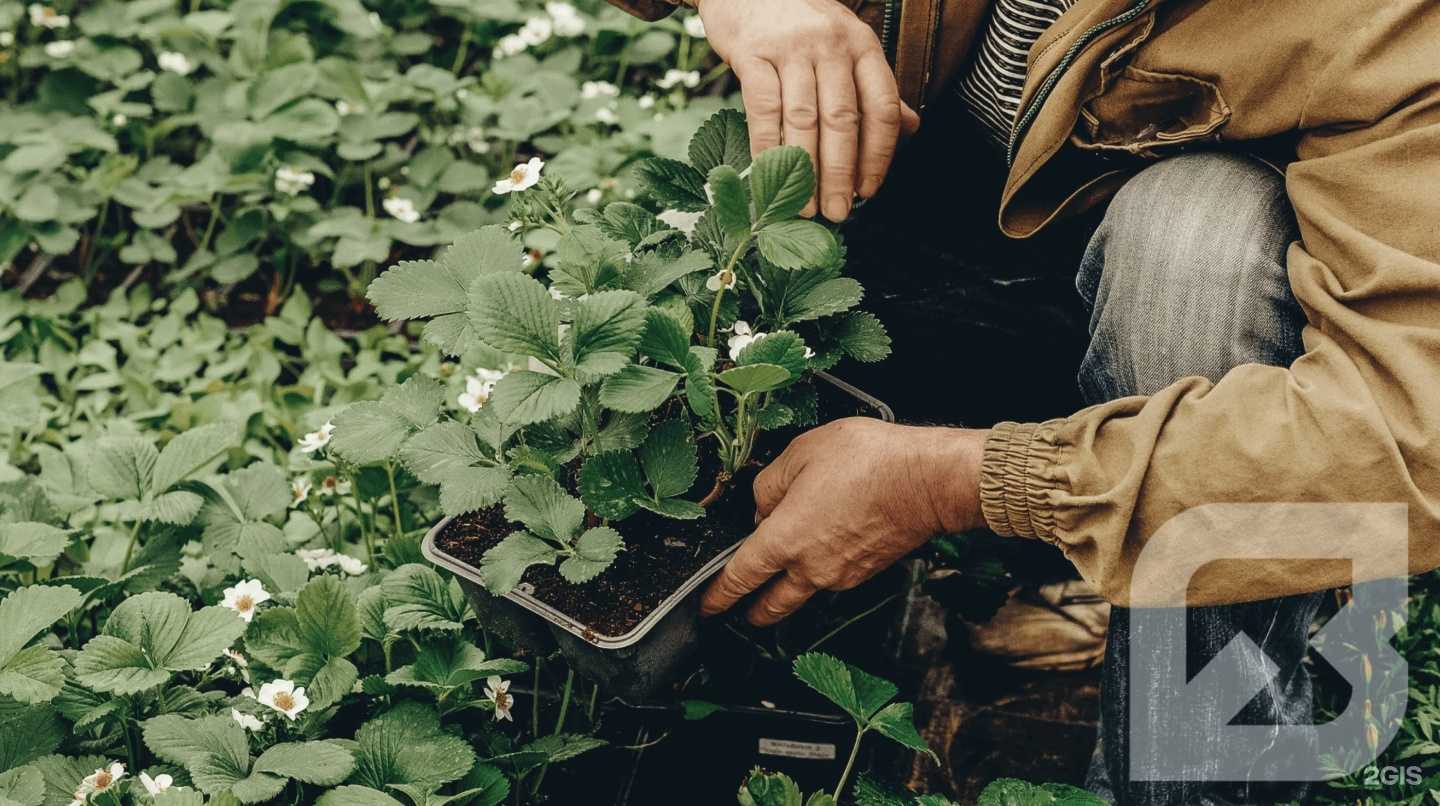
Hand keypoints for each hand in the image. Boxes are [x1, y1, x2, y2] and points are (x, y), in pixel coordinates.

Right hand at [697, 0, 921, 220]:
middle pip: (843, 118)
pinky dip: (766, 148)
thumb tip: (910, 129)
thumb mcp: (846, 44)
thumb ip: (874, 87)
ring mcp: (791, 48)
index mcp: (862, 46)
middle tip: (839, 212)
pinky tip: (768, 176)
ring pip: (804, 119)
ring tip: (806, 207)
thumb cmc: (800, 22)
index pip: (882, 106)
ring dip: (805, 170)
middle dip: (841, 173)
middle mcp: (831, 45)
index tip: (870, 190)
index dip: (879, 154)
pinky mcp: (752, 53)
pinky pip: (762, 109)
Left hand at [700, 419, 987, 625]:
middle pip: (772, 605)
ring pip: (803, 593)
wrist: (930, 480)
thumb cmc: (870, 461)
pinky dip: (820, 572)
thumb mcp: (802, 452)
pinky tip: (824, 548)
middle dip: (753, 611)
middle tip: (741, 611)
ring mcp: (841, 574)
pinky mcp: (866, 571)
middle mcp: (810, 567)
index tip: (708, 604)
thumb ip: (770, 482)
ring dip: (788, 590)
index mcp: (784, 539)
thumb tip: (762, 505)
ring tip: (781, 577)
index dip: (719, 595)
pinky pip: (832, 579)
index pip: (740, 578)